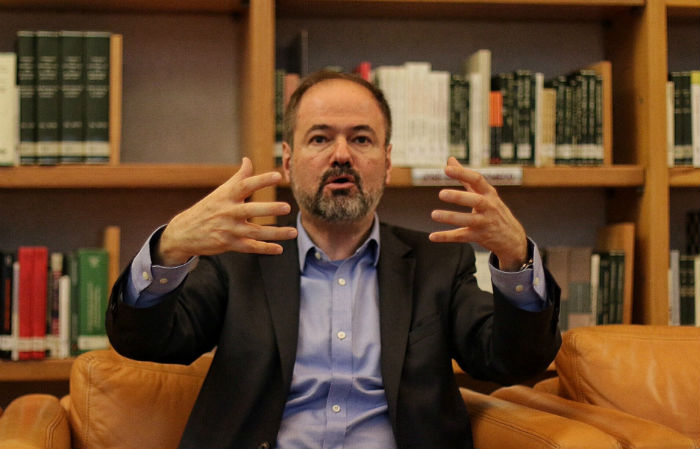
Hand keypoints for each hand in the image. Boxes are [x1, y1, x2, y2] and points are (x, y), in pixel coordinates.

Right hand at [157, 157, 297, 265]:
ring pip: (255, 232)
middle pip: (251, 210)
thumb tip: (248, 160)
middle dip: (269, 209)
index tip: (277, 176)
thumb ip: (238, 177)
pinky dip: (265, 248)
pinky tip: (279, 249)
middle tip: (287, 207)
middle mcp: (228, 212)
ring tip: (293, 232)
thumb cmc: (207, 209)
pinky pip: (250, 247)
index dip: (261, 180)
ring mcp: (229, 229)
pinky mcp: (229, 244)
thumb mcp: (220, 192)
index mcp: (227, 196)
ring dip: (275, 233)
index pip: (245, 185)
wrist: (184, 232)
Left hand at [429, 157, 527, 270]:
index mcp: (489, 193)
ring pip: (469, 220)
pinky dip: (447, 236)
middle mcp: (489, 207)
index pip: (477, 180)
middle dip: (459, 197)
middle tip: (441, 193)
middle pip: (476, 200)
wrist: (512, 237)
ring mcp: (485, 222)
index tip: (446, 169)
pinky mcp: (479, 237)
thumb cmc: (493, 210)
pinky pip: (462, 237)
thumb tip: (450, 159)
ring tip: (434, 214)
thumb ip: (465, 177)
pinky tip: (433, 236)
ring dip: (451, 217)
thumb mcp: (484, 193)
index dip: (462, 173)